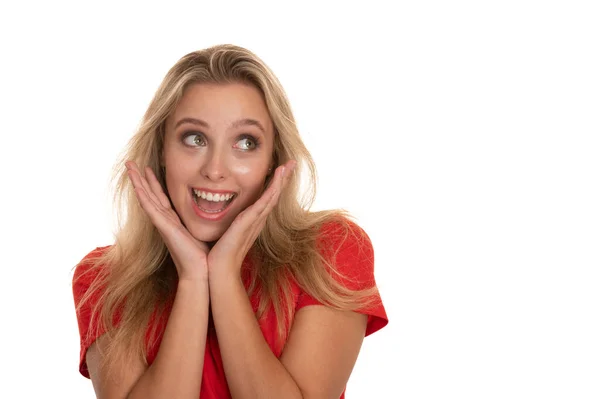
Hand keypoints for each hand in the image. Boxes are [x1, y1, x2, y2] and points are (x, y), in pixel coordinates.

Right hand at [126, 161, 209, 281]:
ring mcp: (163, 224)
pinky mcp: (165, 228)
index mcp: (174, 220)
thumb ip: (203, 220)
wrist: (202, 271)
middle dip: (140, 178)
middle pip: (150, 194)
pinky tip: (137, 187)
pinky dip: (144, 197)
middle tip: (130, 163)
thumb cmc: (204, 255)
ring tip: (129, 167)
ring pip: (147, 198)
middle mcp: (166, 220)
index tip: (147, 168)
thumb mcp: (203, 231)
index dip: (153, 182)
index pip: (161, 197)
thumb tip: (214, 208)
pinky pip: (152, 210)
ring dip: (138, 182)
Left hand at [206, 160, 296, 280]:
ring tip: (289, 164)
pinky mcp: (251, 220)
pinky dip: (273, 187)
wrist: (218, 268)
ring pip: (273, 195)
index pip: (266, 198)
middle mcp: (257, 219)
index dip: (274, 184)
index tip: (280, 169)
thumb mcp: (223, 230)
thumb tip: (214, 209)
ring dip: (281, 179)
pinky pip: (265, 200)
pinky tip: (278, 176)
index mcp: (252, 220)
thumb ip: (224, 221)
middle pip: (274, 194)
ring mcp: (256, 220)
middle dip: (283, 178)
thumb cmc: (218, 252)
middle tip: (292, 162)